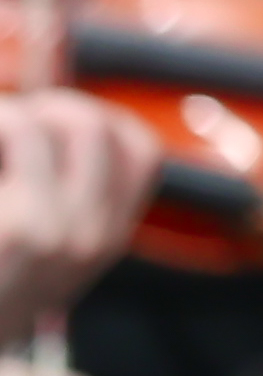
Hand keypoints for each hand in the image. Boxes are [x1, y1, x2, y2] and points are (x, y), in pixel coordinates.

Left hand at [0, 92, 159, 339]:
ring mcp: (50, 233)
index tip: (49, 130)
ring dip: (6, 115)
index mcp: (102, 243)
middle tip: (1, 128)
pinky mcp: (14, 228)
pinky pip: (13, 129)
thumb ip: (61, 209)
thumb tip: (57, 122)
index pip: (137, 153)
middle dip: (38, 109)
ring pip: (49, 119)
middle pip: (90, 123)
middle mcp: (89, 239)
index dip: (99, 124)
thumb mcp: (36, 265)